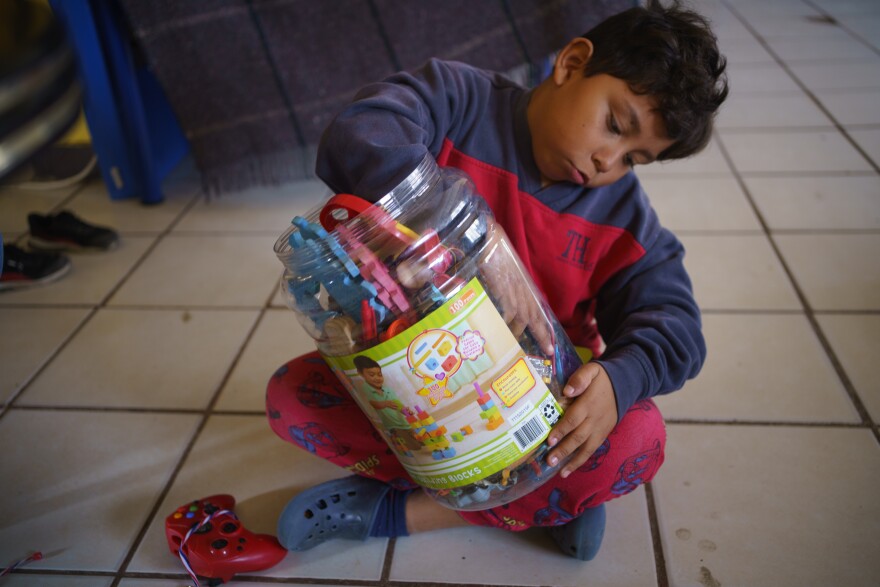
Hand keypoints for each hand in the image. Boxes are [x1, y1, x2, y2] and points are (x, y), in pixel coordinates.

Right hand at [478, 222, 553, 353]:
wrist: (488, 238)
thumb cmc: (494, 251)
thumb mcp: (505, 272)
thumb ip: (506, 287)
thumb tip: (501, 300)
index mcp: (524, 286)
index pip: (537, 310)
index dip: (543, 328)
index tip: (549, 344)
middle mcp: (523, 289)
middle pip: (535, 316)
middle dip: (541, 334)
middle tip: (547, 350)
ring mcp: (514, 289)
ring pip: (523, 317)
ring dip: (518, 333)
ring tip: (513, 347)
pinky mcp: (504, 289)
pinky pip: (508, 311)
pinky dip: (505, 323)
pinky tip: (501, 333)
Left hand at [546, 362, 617, 477]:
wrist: (625, 384)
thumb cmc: (601, 378)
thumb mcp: (591, 370)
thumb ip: (579, 379)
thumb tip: (567, 391)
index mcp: (589, 403)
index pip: (574, 418)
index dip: (562, 430)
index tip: (550, 439)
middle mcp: (595, 419)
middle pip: (578, 437)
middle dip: (564, 450)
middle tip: (549, 460)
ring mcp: (600, 429)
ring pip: (586, 447)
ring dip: (573, 461)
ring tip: (560, 472)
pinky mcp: (603, 434)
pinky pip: (592, 449)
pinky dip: (581, 460)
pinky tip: (569, 469)